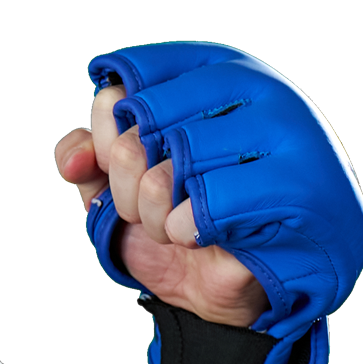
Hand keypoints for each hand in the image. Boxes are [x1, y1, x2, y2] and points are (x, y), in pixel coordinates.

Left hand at [55, 79, 267, 327]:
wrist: (215, 282)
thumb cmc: (170, 219)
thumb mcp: (112, 187)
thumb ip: (86, 158)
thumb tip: (77, 158)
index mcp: (195, 80)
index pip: (115, 97)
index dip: (105, 146)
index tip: (121, 166)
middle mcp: (240, 94)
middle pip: (132, 138)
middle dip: (126, 188)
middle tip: (152, 204)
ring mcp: (269, 135)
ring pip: (159, 176)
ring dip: (154, 217)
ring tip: (178, 220)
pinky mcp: (284, 184)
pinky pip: (198, 208)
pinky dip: (184, 232)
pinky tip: (206, 234)